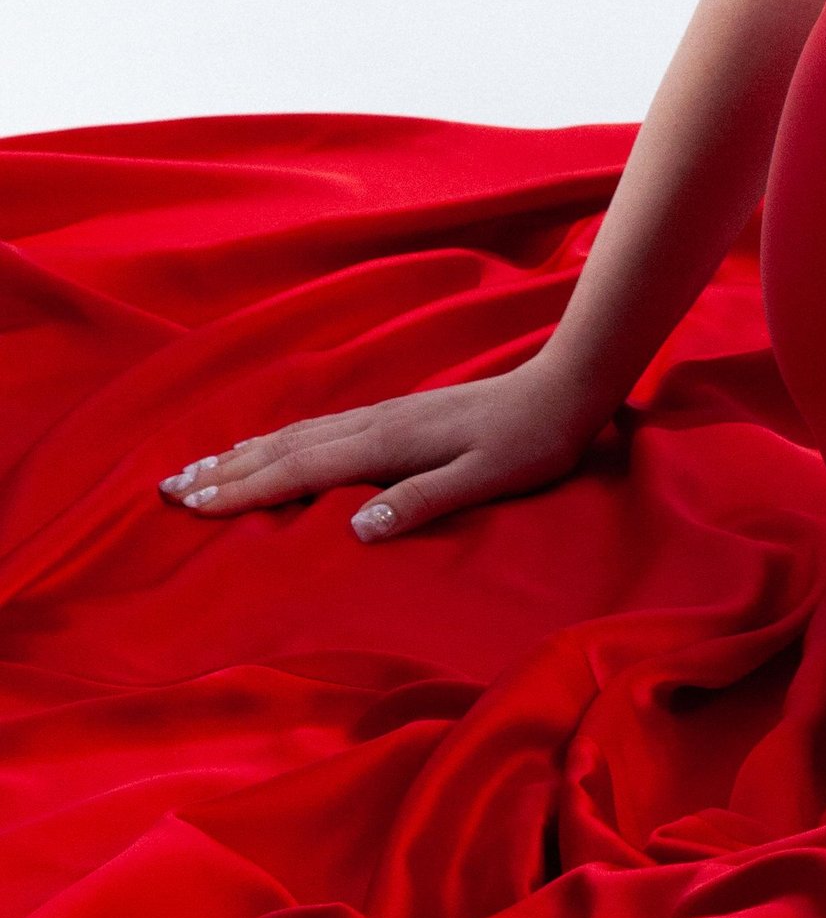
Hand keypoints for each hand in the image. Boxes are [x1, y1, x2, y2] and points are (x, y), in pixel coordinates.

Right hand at [158, 352, 611, 543]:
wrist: (564, 389)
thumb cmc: (530, 443)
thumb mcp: (483, 480)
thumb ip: (421, 502)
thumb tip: (356, 528)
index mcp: (386, 444)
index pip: (299, 471)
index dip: (243, 490)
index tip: (192, 504)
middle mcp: (374, 423)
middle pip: (284, 449)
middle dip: (225, 470)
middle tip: (168, 489)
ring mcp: (384, 414)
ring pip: (297, 434)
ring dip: (245, 452)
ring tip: (201, 467)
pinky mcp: (397, 414)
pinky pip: (320, 428)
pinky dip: (282, 440)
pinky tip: (274, 446)